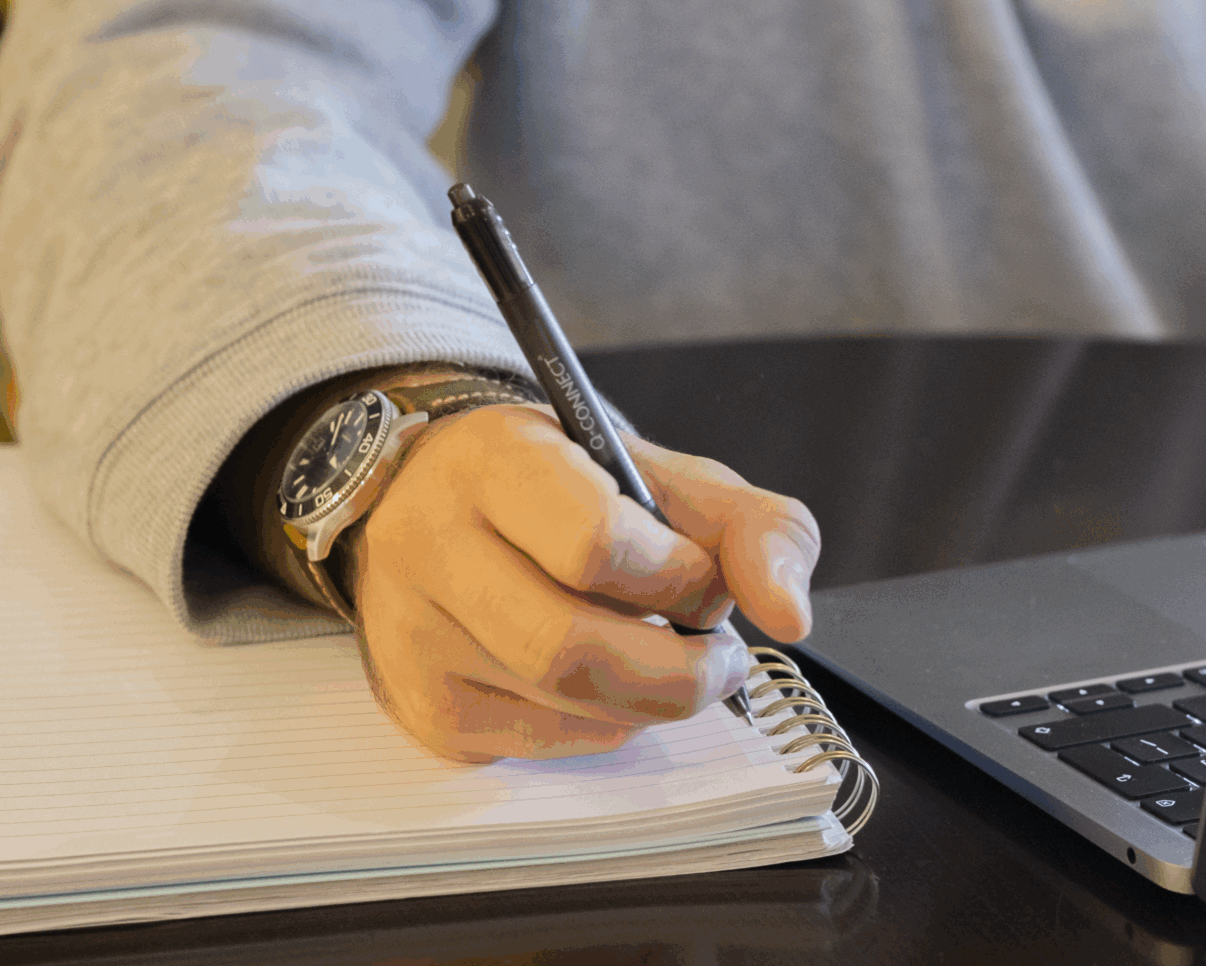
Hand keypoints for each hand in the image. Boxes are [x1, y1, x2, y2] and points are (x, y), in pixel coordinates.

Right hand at [347, 403, 819, 761]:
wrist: (448, 505)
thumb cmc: (570, 487)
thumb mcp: (666, 476)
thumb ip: (751, 527)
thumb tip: (790, 614)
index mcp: (495, 461)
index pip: (593, 543)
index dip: (679, 575)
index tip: (705, 575)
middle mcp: (431, 545)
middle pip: (570, 650)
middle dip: (678, 669)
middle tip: (718, 654)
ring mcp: (415, 635)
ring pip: (562, 707)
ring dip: (650, 698)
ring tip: (669, 658)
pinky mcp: (424, 706)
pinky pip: (543, 744)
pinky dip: (606, 722)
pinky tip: (610, 679)